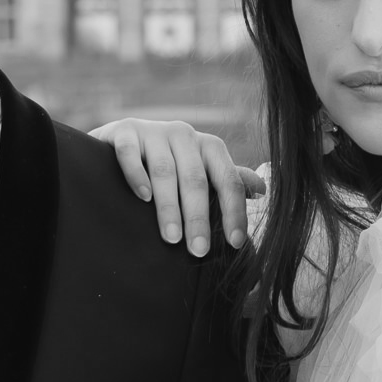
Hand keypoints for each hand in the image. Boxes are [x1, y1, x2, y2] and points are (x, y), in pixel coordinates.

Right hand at [91, 117, 262, 255]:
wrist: (118, 142)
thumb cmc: (165, 163)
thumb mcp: (199, 170)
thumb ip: (226, 180)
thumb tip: (263, 190)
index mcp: (208, 146)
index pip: (228, 179)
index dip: (234, 211)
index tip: (236, 243)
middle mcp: (183, 134)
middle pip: (196, 179)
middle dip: (198, 217)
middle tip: (198, 250)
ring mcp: (153, 131)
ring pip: (165, 171)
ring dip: (169, 207)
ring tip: (171, 238)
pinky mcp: (123, 131)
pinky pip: (130, 153)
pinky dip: (137, 175)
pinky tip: (142, 197)